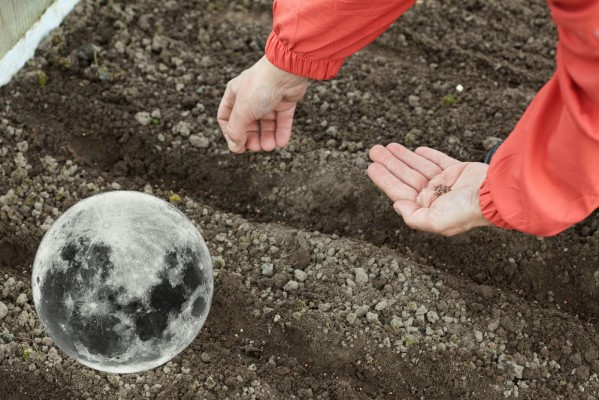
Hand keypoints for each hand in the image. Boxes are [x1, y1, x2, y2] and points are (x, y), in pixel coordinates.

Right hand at [217, 56, 308, 152]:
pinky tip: (281, 143)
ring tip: (270, 147)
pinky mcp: (285, 102)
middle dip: (251, 138)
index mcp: (235, 95)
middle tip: (256, 147)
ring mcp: (268, 99)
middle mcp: (250, 97)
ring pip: (266, 124)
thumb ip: (236, 131)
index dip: (230, 133)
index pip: (226, 118)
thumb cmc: (260, 87)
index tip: (237, 145)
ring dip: (267, 137)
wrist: (286, 71)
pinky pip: (281, 121)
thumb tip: (235, 147)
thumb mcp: (242, 111)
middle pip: (248, 124)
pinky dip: (281, 132)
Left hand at [367, 143, 490, 235]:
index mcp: (427, 209)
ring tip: (387, 146)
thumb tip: (396, 205)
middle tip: (374, 150)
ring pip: (418, 167)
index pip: (399, 192)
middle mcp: (435, 197)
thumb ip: (413, 217)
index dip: (384, 179)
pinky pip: (438, 161)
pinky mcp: (459, 171)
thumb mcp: (436, 222)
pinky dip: (427, 155)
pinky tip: (415, 150)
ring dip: (403, 156)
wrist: (496, 194)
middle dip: (389, 164)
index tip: (371, 166)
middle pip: (406, 177)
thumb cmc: (466, 211)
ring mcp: (447, 183)